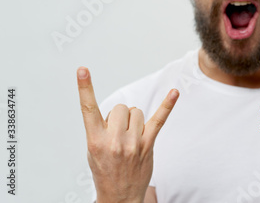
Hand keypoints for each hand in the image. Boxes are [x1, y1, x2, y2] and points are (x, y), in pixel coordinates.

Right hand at [77, 67, 178, 202]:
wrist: (119, 196)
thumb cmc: (105, 171)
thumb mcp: (93, 151)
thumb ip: (101, 128)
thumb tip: (121, 111)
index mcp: (95, 140)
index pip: (88, 109)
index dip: (85, 88)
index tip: (83, 70)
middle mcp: (114, 141)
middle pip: (121, 107)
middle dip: (120, 116)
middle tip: (117, 134)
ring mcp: (132, 143)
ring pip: (136, 111)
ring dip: (134, 120)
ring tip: (129, 137)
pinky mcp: (148, 144)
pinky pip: (159, 119)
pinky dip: (167, 105)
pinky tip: (174, 93)